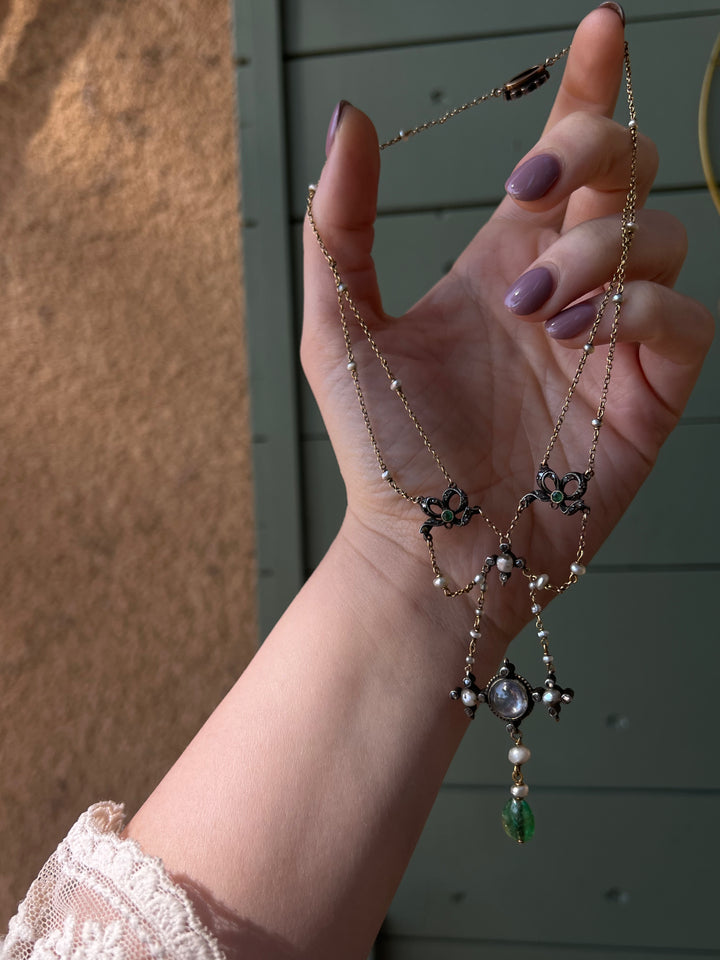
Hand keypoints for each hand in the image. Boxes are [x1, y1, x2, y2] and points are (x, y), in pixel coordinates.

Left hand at [301, 7, 712, 645]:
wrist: (427, 548)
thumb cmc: (383, 449)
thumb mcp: (340, 327)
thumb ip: (339, 223)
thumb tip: (350, 116)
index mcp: (503, 261)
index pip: (564, 158)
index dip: (588, 87)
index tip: (600, 26)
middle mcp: (566, 290)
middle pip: (628, 173)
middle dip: (597, 147)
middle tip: (531, 188)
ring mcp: (612, 342)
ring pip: (662, 239)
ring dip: (597, 250)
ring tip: (531, 310)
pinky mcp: (648, 395)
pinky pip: (683, 320)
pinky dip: (637, 310)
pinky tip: (572, 338)